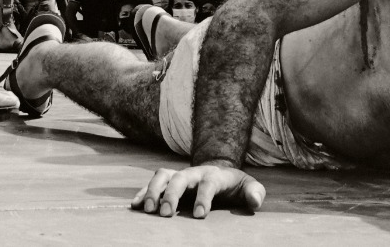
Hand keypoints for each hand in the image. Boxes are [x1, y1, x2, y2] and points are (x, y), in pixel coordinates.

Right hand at [132, 163, 265, 218]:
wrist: (218, 173)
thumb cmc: (233, 185)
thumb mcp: (248, 186)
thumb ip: (255, 192)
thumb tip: (255, 201)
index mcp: (214, 175)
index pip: (208, 184)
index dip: (203, 198)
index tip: (200, 216)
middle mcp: (193, 173)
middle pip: (180, 178)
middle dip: (172, 194)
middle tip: (166, 214)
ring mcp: (178, 175)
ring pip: (162, 176)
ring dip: (153, 190)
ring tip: (147, 209)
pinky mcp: (167, 182)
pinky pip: (151, 183)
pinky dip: (142, 193)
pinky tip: (134, 206)